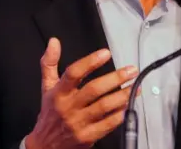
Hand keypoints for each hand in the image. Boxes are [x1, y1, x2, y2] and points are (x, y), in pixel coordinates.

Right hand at [25, 38, 139, 148]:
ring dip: (123, 95)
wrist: (44, 145)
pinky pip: (108, 124)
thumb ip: (49, 63)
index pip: (73, 73)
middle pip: (94, 89)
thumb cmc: (49, 112)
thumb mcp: (46, 86)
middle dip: (115, 78)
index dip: (90, 62)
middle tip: (131, 71)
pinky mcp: (87, 136)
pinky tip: (128, 106)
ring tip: (136, 87)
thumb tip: (54, 42)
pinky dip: (120, 114)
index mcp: (59, 92)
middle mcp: (68, 107)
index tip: (106, 53)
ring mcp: (78, 123)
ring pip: (104, 106)